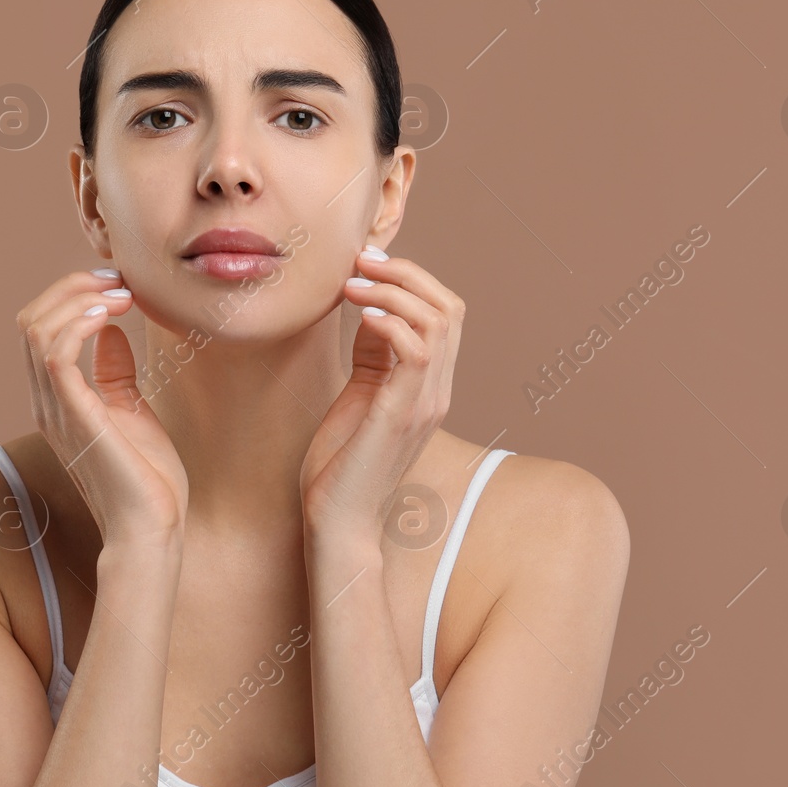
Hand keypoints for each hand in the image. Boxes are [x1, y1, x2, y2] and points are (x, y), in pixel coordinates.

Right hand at [17, 269, 188, 548]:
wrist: (152, 527)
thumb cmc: (147, 480)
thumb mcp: (131, 412)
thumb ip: (114, 373)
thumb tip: (111, 332)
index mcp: (57, 400)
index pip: (40, 328)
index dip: (72, 294)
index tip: (117, 284)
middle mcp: (46, 402)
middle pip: (30, 319)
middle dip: (72, 286)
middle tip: (118, 281)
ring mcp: (56, 410)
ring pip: (37, 329)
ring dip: (78, 299)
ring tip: (119, 295)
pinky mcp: (74, 417)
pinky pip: (56, 355)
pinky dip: (78, 323)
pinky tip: (109, 315)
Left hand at [299, 247, 465, 536]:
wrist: (337, 524)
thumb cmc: (339, 466)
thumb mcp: (359, 397)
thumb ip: (372, 356)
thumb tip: (370, 308)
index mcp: (429, 387)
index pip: (445, 313)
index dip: (411, 278)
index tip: (366, 264)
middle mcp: (437, 392)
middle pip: (450, 307)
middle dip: (406, 272)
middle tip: (359, 262)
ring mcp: (425, 403)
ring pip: (439, 320)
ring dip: (394, 289)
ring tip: (352, 284)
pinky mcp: (402, 414)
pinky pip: (415, 350)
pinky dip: (390, 320)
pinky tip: (360, 315)